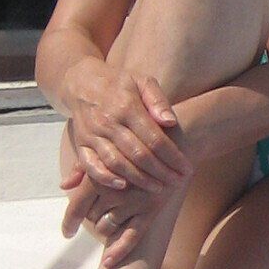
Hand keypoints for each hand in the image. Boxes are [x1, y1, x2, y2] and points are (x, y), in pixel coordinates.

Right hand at [64, 66, 188, 203]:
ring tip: (158, 187)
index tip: (187, 168)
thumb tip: (171, 122)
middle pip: (138, 154)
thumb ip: (158, 101)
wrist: (81, 83)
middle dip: (161, 172)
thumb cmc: (120, 84)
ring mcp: (92, 135)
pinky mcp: (80, 144)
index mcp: (126, 106)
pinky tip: (122, 186)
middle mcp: (108, 122)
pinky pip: (90, 166)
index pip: (154, 138)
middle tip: (177, 182)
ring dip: (139, 179)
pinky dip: (105, 178)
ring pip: (117, 163)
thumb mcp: (142, 81)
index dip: (173, 156)